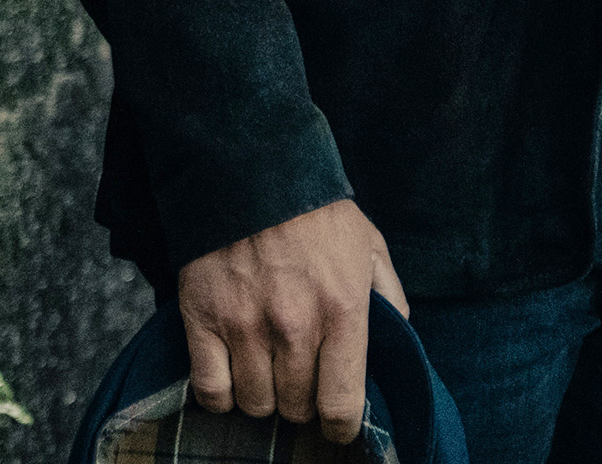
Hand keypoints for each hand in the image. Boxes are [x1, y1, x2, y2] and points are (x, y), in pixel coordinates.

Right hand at [176, 199, 407, 443]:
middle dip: (302, 404)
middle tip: (302, 383)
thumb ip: (389, 297)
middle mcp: (295, 327)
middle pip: (296, 407)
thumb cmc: (318, 215)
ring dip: (264, 398)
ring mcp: (245, 328)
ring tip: (269, 374)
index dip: (343, 425)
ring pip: (255, 404)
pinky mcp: (203, 323)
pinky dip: (221, 395)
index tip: (339, 424)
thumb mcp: (370, 247)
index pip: (343, 402)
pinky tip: (233, 376)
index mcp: (344, 310)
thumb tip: (398, 338)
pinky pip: (210, 390)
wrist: (252, 176)